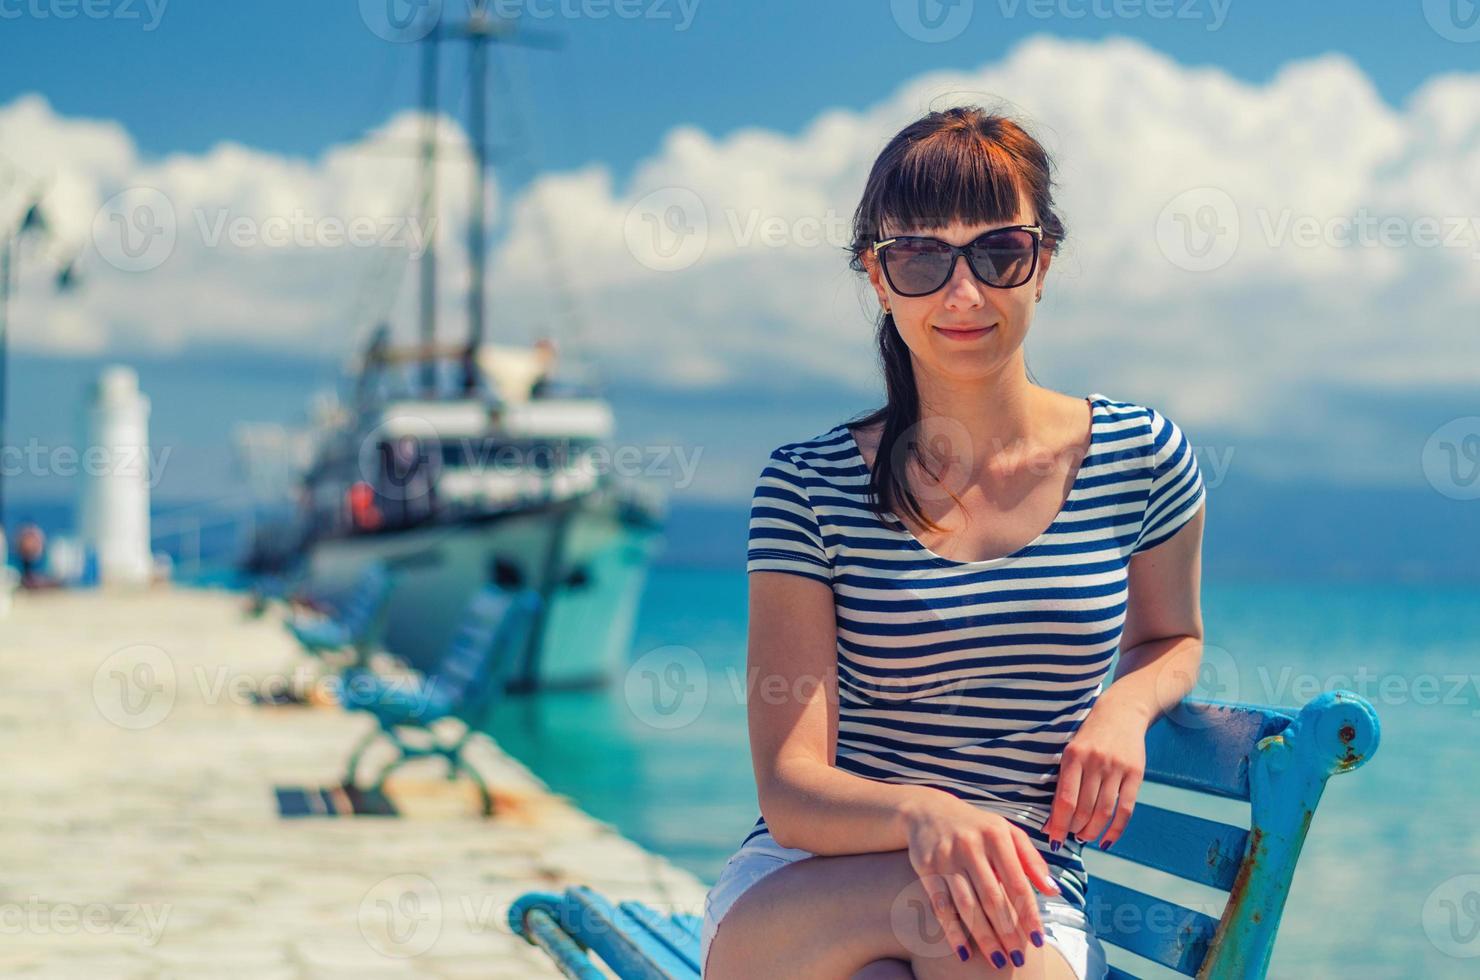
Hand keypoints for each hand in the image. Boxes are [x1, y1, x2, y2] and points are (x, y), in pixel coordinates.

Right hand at [900, 793, 1061, 967]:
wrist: (929, 811)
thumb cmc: (977, 827)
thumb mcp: (1007, 833)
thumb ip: (1032, 860)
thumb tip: (1054, 891)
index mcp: (996, 836)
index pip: (1017, 883)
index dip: (1028, 914)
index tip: (1038, 940)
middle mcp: (971, 845)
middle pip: (992, 898)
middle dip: (1007, 932)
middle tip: (1018, 958)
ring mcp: (947, 856)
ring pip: (967, 905)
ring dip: (983, 937)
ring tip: (998, 960)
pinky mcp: (926, 867)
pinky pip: (941, 905)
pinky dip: (952, 930)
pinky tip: (964, 952)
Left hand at [1042, 697, 1148, 849]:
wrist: (1122, 712)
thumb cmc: (1089, 737)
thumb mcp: (1071, 751)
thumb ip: (1063, 782)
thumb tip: (1052, 820)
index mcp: (1073, 756)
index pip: (1065, 799)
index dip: (1058, 824)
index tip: (1052, 840)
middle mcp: (1095, 762)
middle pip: (1084, 809)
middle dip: (1074, 829)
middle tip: (1070, 837)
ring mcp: (1117, 768)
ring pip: (1104, 811)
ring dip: (1092, 831)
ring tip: (1085, 837)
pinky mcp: (1135, 774)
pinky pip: (1126, 809)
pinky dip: (1115, 829)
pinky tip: (1106, 840)